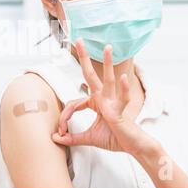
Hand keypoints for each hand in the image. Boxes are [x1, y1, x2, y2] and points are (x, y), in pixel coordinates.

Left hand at [52, 38, 157, 155]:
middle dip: (85, 58)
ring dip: (108, 63)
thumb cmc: (114, 138)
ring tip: (108, 48)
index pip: (75, 103)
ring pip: (109, 80)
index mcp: (96, 102)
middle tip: (79, 40)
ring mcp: (112, 103)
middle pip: (91, 75)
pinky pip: (122, 98)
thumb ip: (72, 138)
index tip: (61, 130)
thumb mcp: (89, 138)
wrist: (132, 147)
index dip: (65, 116)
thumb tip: (55, 138)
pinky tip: (122, 77)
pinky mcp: (120, 111)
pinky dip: (122, 88)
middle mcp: (103, 98)